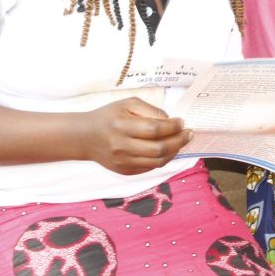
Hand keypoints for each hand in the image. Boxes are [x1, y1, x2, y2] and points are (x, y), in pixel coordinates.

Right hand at [77, 97, 191, 174]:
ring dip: (174, 152)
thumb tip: (170, 121)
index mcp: (121, 126)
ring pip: (157, 162)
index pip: (154, 130)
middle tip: (188, 133)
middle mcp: (121, 147)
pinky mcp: (125, 171)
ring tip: (181, 142)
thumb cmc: (109, 116)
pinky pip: (150, 167)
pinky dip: (163, 159)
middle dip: (179, 140)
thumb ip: (150, 110)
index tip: (182, 122)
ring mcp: (123, 162)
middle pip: (158, 149)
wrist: (85, 137)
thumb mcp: (128, 104)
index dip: (173, 127)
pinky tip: (168, 150)